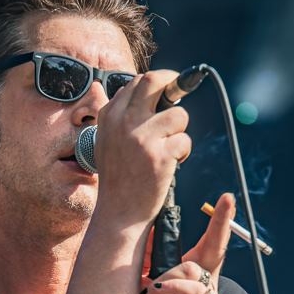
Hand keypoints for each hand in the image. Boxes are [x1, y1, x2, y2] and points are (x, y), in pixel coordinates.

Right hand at [91, 70, 191, 226]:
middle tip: (182, 92)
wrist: (119, 212)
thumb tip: (149, 92)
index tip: (167, 89)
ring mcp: (142, 138)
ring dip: (180, 132)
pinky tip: (170, 165)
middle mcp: (123, 123)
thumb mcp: (108, 141)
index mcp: (109, 117)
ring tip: (169, 149)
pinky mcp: (160, 155)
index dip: (157, 82)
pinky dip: (183, 153)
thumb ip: (122, 116)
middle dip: (175, 84)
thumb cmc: (118, 178)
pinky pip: (185, 141)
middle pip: (155, 81)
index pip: (137, 82)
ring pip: (178, 115)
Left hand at [132, 192, 235, 293]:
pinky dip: (174, 288)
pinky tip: (157, 293)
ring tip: (151, 288)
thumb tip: (143, 228)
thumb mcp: (141, 281)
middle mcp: (203, 282)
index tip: (227, 199)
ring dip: (170, 274)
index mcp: (190, 272)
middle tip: (227, 200)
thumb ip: (147, 259)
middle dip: (221, 223)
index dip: (218, 221)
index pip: (207, 241)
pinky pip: (195, 292)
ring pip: (195, 269)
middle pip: (215, 248)